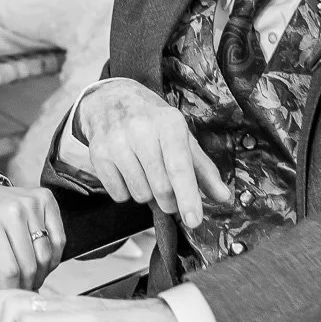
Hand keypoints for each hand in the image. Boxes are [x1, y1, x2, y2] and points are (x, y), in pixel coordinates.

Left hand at [0, 182, 65, 321]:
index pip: (9, 272)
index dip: (12, 290)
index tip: (9, 297)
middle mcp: (10, 211)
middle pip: (30, 265)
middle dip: (27, 284)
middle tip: (21, 288)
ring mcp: (30, 202)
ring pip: (47, 254)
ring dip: (42, 272)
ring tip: (29, 275)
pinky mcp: (45, 198)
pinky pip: (59, 238)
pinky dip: (53, 255)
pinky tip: (40, 259)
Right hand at [77, 79, 230, 226]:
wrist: (111, 100)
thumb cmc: (153, 122)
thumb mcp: (182, 137)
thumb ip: (203, 169)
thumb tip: (223, 197)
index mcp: (169, 123)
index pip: (179, 167)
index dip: (188, 197)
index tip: (194, 221)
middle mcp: (140, 129)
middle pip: (161, 188)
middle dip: (170, 201)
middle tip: (169, 194)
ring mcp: (116, 142)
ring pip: (140, 194)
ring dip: (147, 194)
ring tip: (145, 173)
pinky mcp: (97, 154)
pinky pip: (119, 195)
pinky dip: (127, 192)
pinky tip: (127, 172)